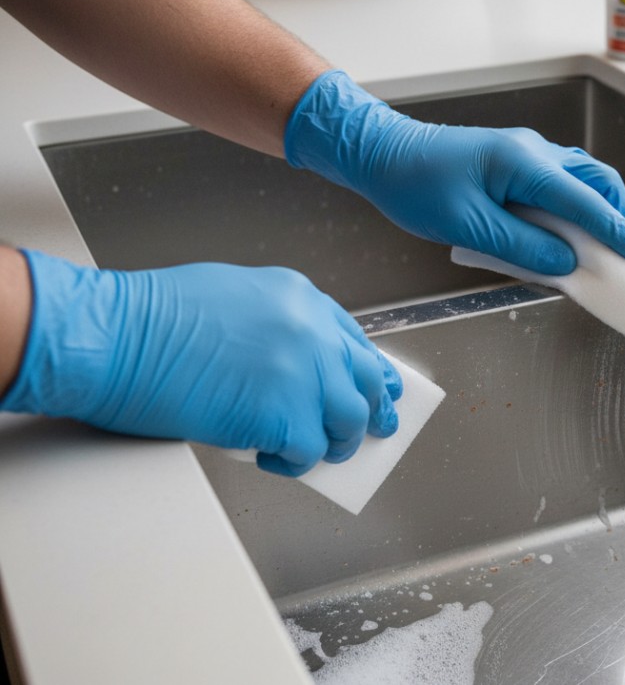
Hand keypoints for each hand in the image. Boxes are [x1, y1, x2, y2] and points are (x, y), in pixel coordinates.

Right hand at [0, 250, 401, 476]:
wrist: (111, 336)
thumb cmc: (146, 319)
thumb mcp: (232, 296)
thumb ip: (274, 327)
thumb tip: (291, 369)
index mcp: (298, 297)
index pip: (353, 338)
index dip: (366, 369)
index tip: (379, 388)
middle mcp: (311, 331)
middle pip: (365, 379)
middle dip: (372, 410)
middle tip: (373, 431)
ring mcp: (302, 373)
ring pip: (349, 420)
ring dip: (334, 441)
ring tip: (312, 452)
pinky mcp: (283, 415)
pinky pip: (309, 450)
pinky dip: (294, 463)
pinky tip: (272, 459)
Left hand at [285, 70, 624, 275]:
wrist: (381, 153)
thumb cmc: (416, 186)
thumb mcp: (469, 227)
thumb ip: (523, 247)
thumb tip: (567, 262)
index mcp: (524, 163)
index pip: (586, 202)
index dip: (620, 233)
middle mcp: (534, 152)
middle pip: (598, 181)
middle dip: (622, 217)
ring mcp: (526, 153)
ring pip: (582, 180)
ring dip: (601, 212)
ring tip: (610, 248)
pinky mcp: (515, 163)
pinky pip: (560, 185)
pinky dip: (576, 209)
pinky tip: (571, 235)